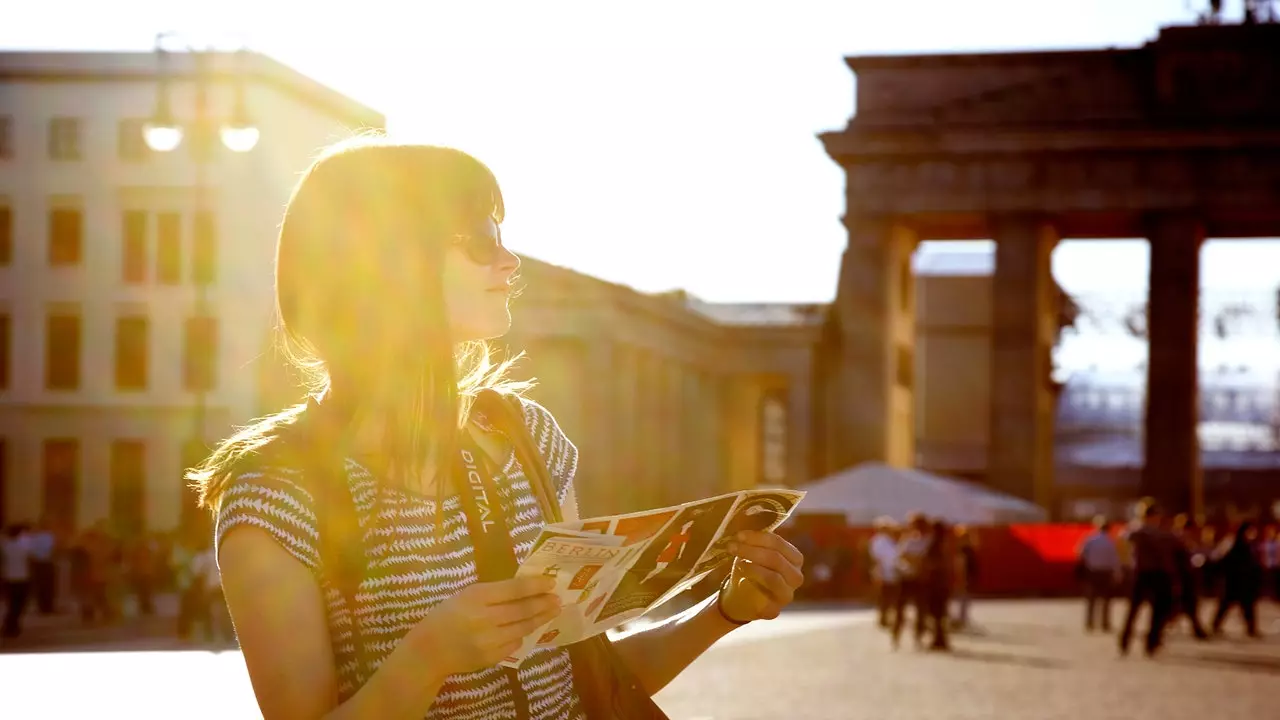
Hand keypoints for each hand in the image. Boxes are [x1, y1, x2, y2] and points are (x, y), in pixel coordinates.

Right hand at [411, 576, 561, 674]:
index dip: (536, 586)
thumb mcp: (465, 595)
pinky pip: (515, 644)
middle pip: (523, 610)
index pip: (514, 589)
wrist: (429, 650)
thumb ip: (493, 592)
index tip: (551, 582)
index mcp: (476, 597)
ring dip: (541, 619)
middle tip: (559, 599)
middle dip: (544, 603)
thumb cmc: (447, 616)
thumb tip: (526, 588)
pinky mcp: (491, 657)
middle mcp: (484, 618)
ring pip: (523, 628)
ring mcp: (488, 640)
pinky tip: (530, 628)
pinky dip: (523, 635)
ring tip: (553, 611)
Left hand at [720, 531, 804, 622]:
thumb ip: (753, 539)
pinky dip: (750, 589)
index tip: (738, 535)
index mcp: (794, 558)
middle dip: (751, 551)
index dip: (758, 537)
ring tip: (738, 564)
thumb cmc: (748, 568)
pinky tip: (741, 583)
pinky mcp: (775, 611)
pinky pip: (764, 599)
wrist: (740, 597)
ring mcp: (787, 595)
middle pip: (776, 559)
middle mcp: (795, 576)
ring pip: (773, 578)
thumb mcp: (752, 551)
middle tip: (732, 547)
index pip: (779, 543)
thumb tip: (743, 518)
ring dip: (751, 567)